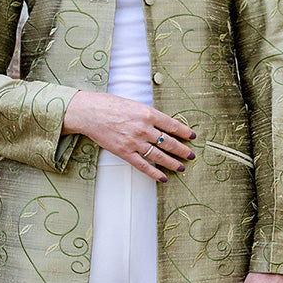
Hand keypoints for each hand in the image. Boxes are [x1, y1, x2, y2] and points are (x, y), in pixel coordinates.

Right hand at [62, 90, 195, 181]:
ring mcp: (135, 142)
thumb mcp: (134, 105)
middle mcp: (144, 129)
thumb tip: (163, 125)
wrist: (90, 112)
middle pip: (169, 142)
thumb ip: (149, 115)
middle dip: (183, 150)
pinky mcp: (125, 153)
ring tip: (182, 167)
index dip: (185, 132)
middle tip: (191, 155)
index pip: (173, 125)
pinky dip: (155, 173)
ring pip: (160, 156)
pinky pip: (144, 166)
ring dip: (173, 163)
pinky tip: (163, 177)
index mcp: (148, 113)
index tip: (192, 136)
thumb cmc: (110, 105)